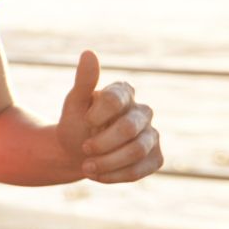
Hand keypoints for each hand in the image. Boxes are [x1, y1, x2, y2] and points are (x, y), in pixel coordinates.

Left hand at [55, 51, 161, 183]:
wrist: (76, 152)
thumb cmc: (76, 123)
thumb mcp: (74, 103)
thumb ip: (84, 81)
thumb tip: (89, 53)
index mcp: (124, 93)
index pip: (116, 99)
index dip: (97, 115)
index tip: (85, 121)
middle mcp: (142, 112)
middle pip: (129, 129)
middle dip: (102, 143)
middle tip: (84, 148)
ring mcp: (151, 135)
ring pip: (136, 152)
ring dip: (107, 162)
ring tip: (86, 166)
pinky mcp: (155, 158)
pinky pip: (140, 170)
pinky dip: (115, 175)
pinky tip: (98, 174)